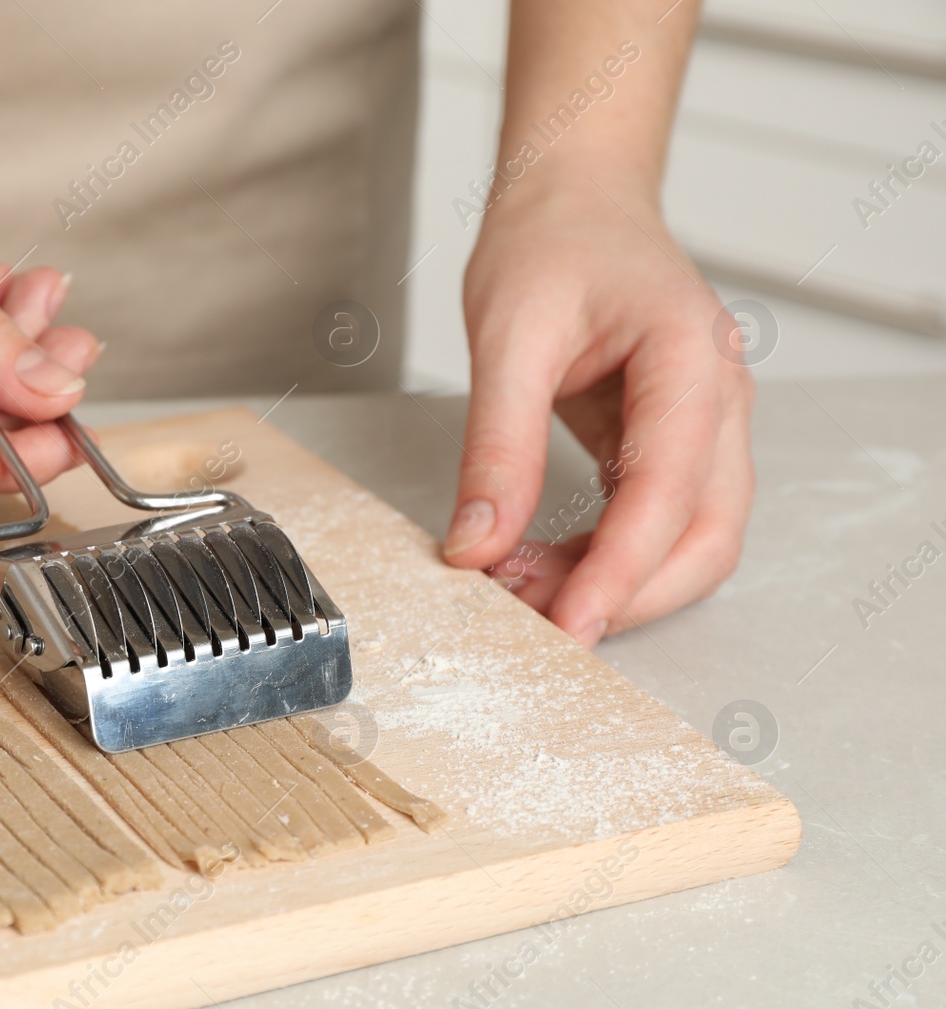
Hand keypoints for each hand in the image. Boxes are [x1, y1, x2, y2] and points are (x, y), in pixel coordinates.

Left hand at [442, 182, 754, 646]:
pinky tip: (530, 560)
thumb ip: (497, 446)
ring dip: (609, 581)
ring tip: (516, 590)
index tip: (568, 624)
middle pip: (706, 538)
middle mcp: (718, 401)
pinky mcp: (668, 445)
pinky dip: (597, 556)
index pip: (670, 491)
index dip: (620, 570)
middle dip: (626, 594)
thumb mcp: (507, 337)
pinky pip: (649, 522)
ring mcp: (703, 427)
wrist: (572, 199)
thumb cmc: (551, 241)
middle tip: (537, 625)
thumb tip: (475, 546)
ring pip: (687, 541)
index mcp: (692, 360)